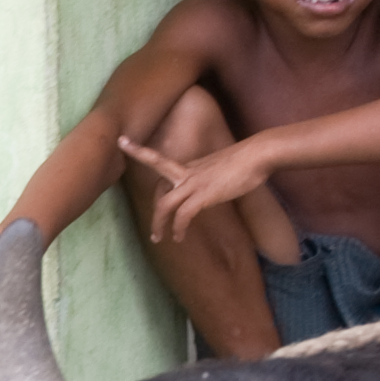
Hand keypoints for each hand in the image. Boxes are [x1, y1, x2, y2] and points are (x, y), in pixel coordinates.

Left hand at [122, 130, 272, 243]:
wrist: (257, 155)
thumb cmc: (244, 162)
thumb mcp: (219, 168)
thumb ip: (208, 177)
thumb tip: (208, 188)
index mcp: (190, 166)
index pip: (157, 160)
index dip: (139, 152)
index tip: (122, 141)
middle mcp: (187, 172)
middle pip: (158, 187)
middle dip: (154, 211)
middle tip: (155, 232)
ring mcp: (194, 183)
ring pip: (165, 204)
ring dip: (159, 224)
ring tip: (159, 238)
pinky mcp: (204, 194)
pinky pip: (183, 214)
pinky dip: (178, 227)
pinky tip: (180, 237)